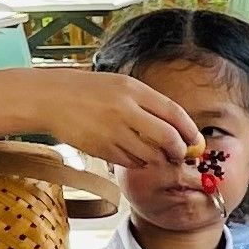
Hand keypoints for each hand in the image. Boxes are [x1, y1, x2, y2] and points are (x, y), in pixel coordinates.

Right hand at [20, 69, 204, 169]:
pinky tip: (136, 155)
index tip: (196, 140)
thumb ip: (148, 102)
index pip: (174, 113)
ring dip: (160, 159)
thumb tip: (178, 126)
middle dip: (179, 150)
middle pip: (168, 138)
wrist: (51, 99)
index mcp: (133, 90)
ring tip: (158, 156)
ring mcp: (113, 131)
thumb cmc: (90, 91)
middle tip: (181, 154)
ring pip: (151, 154)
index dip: (190, 130)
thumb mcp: (120, 85)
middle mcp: (125, 110)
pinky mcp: (102, 148)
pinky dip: (139, 162)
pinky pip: (131, 162)